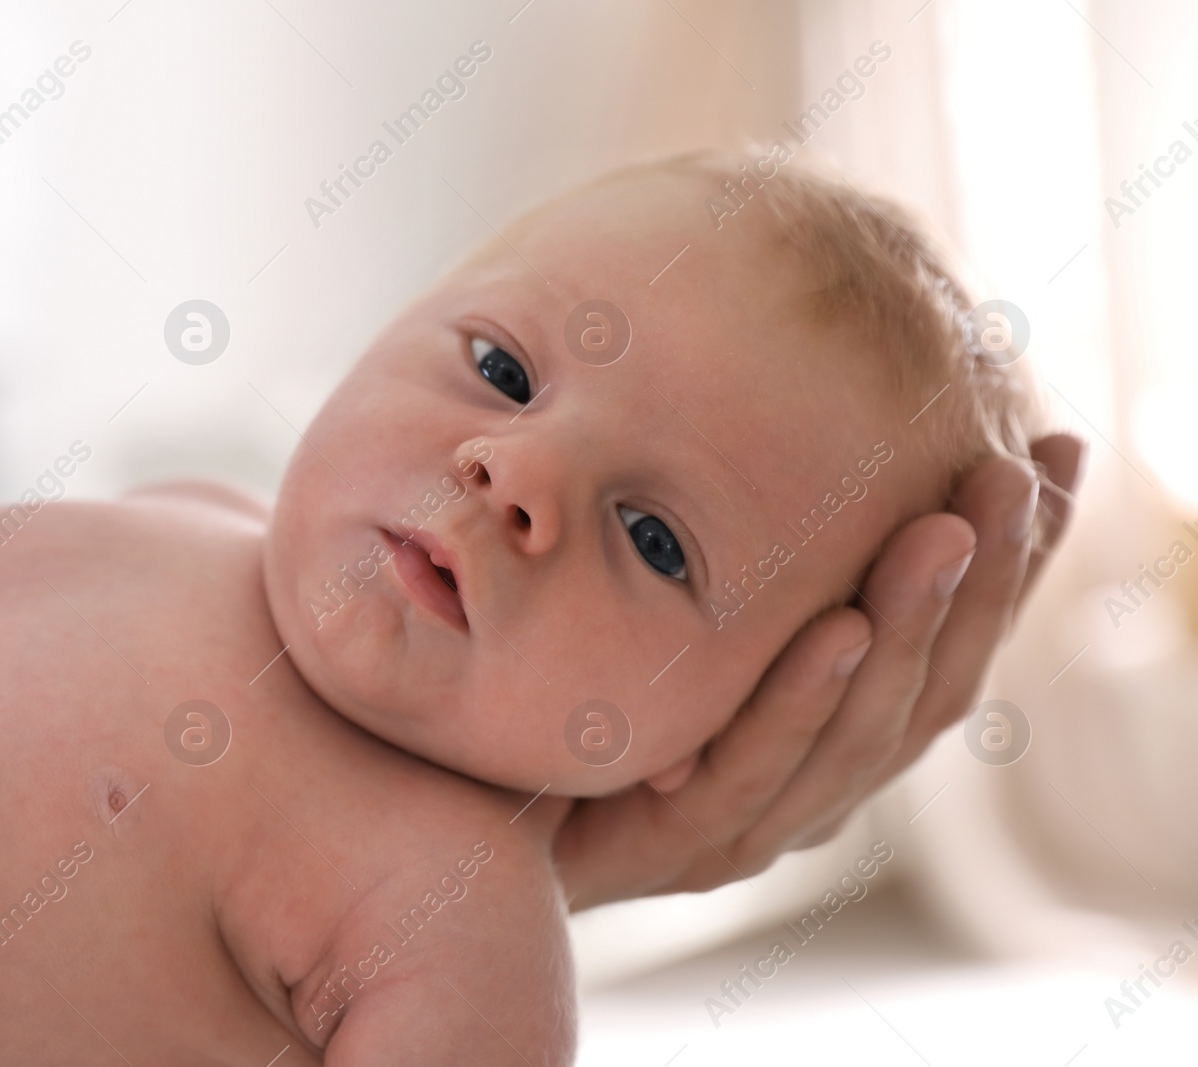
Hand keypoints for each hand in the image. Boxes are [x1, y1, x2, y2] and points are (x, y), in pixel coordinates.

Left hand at [553, 434, 1085, 907]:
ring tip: (947, 529)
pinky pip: (753, 769)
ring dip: (912, 625)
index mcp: (834, 732)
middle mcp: (814, 783)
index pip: (948, 644)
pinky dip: (804, 699)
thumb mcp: (688, 611)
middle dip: (983, 581)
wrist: (471, 813)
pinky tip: (843, 628)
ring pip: (860, 728)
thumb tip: (816, 419)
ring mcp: (754, 823)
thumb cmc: (586, 698)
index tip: (1057, 458)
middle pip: (928, 688)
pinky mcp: (679, 846)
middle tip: (1015, 473)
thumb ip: (759, 555)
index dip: (1014, 564)